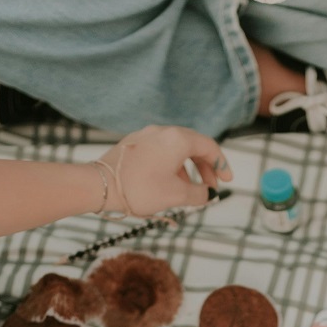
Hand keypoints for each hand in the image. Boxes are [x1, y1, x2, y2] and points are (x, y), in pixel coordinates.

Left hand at [97, 125, 232, 216]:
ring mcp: (146, 135)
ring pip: (176, 149)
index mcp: (178, 139)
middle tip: (210, 187)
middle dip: (205, 167)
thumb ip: (199, 194)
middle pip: (193, 146)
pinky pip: (160, 151)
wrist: (99, 186)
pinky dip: (171, 165)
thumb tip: (209, 194)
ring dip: (187, 168)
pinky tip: (168, 183)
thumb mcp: (176, 196)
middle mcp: (163, 131)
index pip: (209, 147)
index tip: (227, 180)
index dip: (222, 164)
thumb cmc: (139, 189)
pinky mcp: (133, 143)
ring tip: (188, 190)